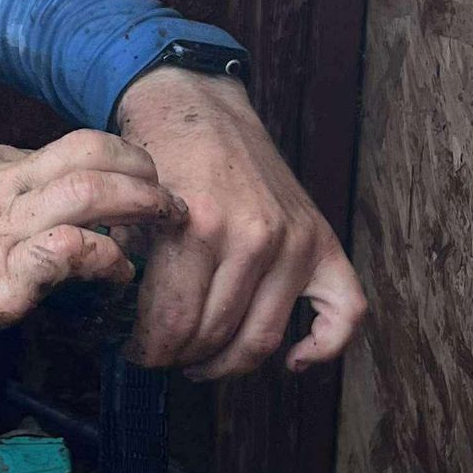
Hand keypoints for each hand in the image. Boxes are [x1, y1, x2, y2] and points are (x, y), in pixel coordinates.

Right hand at [0, 133, 186, 342]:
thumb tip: (0, 220)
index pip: (62, 152)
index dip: (109, 167)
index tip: (133, 188)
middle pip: (90, 154)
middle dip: (142, 172)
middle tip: (171, 197)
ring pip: (90, 194)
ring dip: (140, 207)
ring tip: (166, 225)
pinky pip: (63, 254)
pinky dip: (100, 260)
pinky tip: (114, 275)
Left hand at [113, 68, 364, 377]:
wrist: (199, 109)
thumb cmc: (160, 159)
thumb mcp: (130, 208)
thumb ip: (127, 265)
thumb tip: (128, 328)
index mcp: (200, 227)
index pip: (174, 322)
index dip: (150, 351)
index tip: (138, 354)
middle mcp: (254, 235)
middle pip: (217, 335)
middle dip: (181, 357)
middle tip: (164, 357)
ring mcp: (294, 240)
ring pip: (263, 337)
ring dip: (228, 363)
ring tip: (202, 361)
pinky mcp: (321, 240)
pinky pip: (345, 311)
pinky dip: (323, 347)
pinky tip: (291, 361)